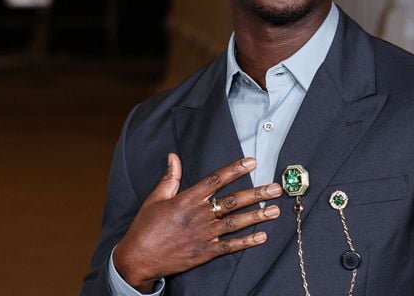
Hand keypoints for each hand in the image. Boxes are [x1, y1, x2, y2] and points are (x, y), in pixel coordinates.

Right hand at [113, 153, 282, 291]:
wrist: (138, 257)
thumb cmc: (146, 226)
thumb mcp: (156, 198)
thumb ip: (170, 177)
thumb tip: (173, 156)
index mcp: (187, 199)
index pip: (216, 180)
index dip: (235, 169)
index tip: (252, 162)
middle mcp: (199, 215)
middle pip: (232, 201)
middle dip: (256, 193)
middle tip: (275, 188)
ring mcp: (204, 235)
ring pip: (235, 222)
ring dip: (257, 216)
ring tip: (275, 210)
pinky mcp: (205, 252)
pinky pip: (230, 246)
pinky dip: (247, 242)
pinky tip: (262, 236)